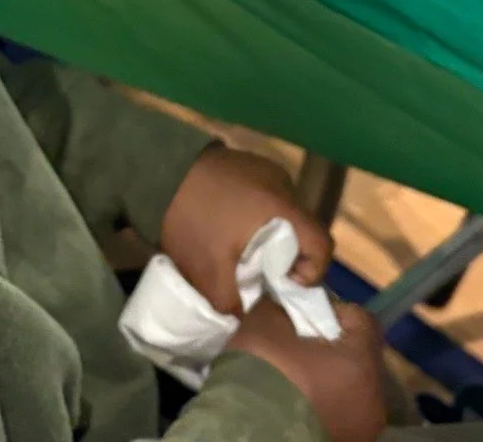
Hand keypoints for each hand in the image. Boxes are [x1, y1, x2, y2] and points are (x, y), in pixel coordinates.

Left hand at [160, 145, 332, 314]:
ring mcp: (267, 168)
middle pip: (305, 229)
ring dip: (273, 234)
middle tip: (260, 273)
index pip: (323, 244)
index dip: (312, 272)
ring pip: (286, 213)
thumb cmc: (192, 218)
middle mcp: (283, 183)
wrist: (159, 168)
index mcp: (282, 207)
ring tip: (243, 249)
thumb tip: (243, 319)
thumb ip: (231, 304)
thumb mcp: (207, 272)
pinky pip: (269, 196)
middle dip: (289, 257)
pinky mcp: (250, 162)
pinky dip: (260, 215)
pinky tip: (232, 224)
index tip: (283, 283)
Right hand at [229, 299, 387, 441]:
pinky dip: (325, 401)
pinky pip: (342, 411)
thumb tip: (289, 302)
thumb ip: (286, 304)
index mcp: (362, 364)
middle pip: (360, 355)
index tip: (305, 315)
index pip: (361, 319)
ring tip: (298, 375)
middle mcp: (373, 399)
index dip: (333, 310)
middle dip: (333, 345)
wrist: (246, 432)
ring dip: (331, 376)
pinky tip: (298, 399)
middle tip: (300, 344)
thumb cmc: (265, 372)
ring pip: (352, 386)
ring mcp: (362, 428)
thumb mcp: (266, 320)